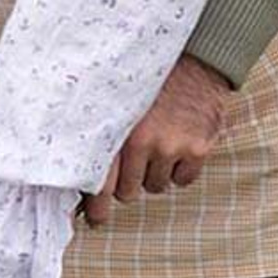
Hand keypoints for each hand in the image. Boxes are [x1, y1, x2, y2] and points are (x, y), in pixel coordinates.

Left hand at [82, 54, 233, 225]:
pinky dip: (179, 169)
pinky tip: (177, 147)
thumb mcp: (116, 98)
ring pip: (156, 186)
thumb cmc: (150, 79)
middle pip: (128, 192)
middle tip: (132, 164)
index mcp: (116, 129)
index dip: (96, 206)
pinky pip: (183, 181)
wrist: (195, 58)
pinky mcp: (198, 149)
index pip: (100, 183)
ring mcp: (172, 147)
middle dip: (128, 183)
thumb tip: (78, 170)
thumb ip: (99, 130)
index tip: (95, 219)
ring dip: (154, 173)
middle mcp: (142, 142)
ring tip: (157, 145)